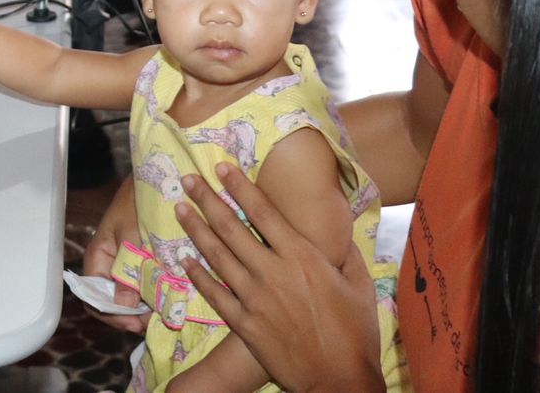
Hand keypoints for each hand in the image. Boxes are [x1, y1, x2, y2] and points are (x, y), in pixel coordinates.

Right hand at [82, 178, 150, 333]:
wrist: (156, 181)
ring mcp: (124, 265)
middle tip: (155, 320)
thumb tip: (123, 305)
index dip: (112, 315)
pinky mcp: (140, 262)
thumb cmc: (137, 202)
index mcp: (98, 258)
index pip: (94, 298)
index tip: (135, 322)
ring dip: (145, 307)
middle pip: (111, 303)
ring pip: (129, 297)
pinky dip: (154, 294)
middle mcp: (108, 266)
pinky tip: (169, 297)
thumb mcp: (131, 234)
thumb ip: (126, 269)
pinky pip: (143, 286)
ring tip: (165, 311)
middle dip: (131, 316)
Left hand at [175, 165, 384, 392]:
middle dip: (207, 200)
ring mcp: (254, 299)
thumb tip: (337, 233)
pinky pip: (214, 294)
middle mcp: (272, 272)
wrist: (340, 380)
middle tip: (188, 179)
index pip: (262, 212)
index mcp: (301, 257)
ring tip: (180, 208)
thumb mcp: (359, 286)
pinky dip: (197, 274)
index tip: (221, 167)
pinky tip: (184, 259)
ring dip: (195, 230)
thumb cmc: (356, 334)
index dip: (239, 187)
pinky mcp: (244, 324)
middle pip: (231, 228)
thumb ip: (345, 254)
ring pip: (216, 256)